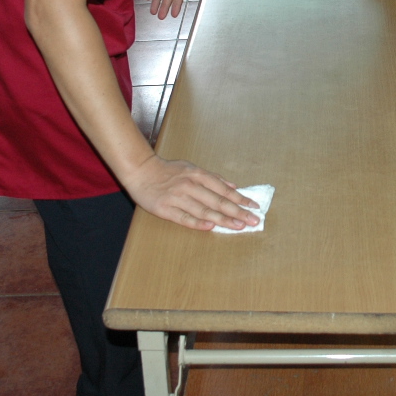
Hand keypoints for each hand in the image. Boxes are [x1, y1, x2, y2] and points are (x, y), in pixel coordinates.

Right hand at [122, 154, 257, 230]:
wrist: (141, 171)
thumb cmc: (168, 170)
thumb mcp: (191, 168)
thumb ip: (213, 178)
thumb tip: (233, 186)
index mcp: (197, 175)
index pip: (224, 189)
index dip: (241, 199)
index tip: (255, 206)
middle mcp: (190, 186)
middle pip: (218, 201)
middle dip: (238, 212)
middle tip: (253, 220)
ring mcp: (177, 198)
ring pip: (204, 211)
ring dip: (223, 219)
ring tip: (238, 226)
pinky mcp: (165, 209)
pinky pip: (184, 218)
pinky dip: (197, 223)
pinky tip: (210, 227)